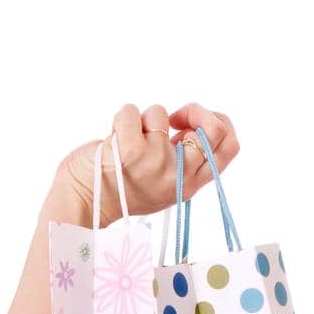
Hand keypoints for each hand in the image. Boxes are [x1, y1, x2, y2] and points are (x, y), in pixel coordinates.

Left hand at [56, 103, 238, 228]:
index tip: (193, 124)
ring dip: (142, 119)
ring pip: (162, 113)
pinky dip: (121, 118)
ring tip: (127, 140)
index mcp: (188, 185)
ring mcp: (156, 164)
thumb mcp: (161, 180)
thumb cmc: (119, 186)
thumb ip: (181, 158)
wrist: (83, 203)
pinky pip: (134, 111)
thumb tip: (194, 120)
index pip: (230, 147)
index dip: (219, 123)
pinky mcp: (132, 153)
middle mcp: (177, 178)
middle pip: (212, 129)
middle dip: (194, 110)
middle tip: (172, 119)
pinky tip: (114, 139)